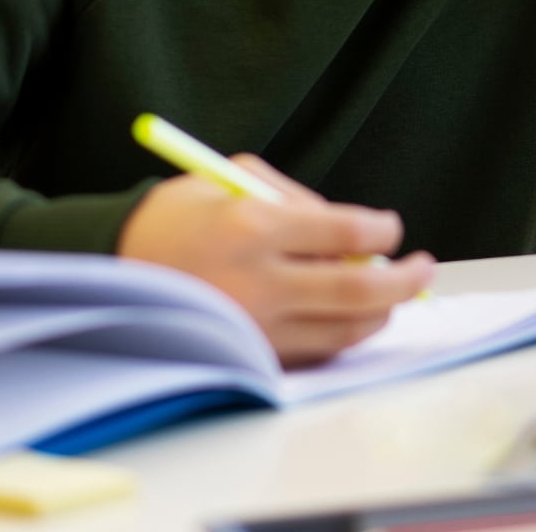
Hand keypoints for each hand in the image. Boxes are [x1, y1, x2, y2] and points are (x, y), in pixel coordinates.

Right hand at [118, 154, 434, 366]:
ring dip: (381, 312)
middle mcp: (257, 283)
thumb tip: (357, 230)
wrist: (112, 265)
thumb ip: (297, 200)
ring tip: (394, 293)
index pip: (346, 232)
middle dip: (403, 280)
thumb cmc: (179, 215)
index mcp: (254, 229)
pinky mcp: (248, 355)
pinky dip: (343, 334)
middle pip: (357, 289)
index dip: (382, 230)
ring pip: (343, 329)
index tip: (391, 228)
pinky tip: (354, 315)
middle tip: (423, 268)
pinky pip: (314, 350)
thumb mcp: (232, 181)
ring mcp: (253, 326)